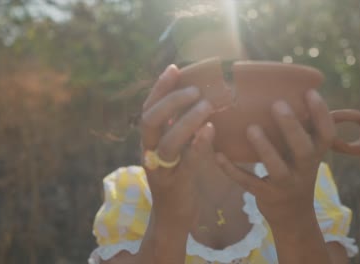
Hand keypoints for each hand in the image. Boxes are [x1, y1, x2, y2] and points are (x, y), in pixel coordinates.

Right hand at [140, 64, 214, 228]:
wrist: (172, 217)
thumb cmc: (178, 178)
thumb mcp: (173, 151)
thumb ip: (177, 129)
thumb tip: (192, 100)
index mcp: (148, 141)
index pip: (148, 109)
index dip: (159, 88)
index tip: (174, 69)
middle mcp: (149, 153)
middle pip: (150, 121)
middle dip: (171, 101)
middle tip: (195, 91)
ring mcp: (161, 170)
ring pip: (167, 142)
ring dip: (187, 120)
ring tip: (207, 106)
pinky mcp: (177, 184)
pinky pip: (186, 162)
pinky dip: (198, 144)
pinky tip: (211, 130)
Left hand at [216, 90, 335, 226]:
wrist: (292, 214)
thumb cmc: (295, 170)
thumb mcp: (304, 152)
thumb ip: (301, 129)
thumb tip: (288, 89)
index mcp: (315, 154)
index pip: (326, 134)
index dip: (321, 114)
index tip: (309, 92)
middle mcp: (304, 170)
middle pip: (304, 149)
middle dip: (291, 127)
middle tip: (277, 104)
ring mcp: (286, 184)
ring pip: (277, 168)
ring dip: (265, 148)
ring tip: (251, 128)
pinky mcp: (266, 196)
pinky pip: (248, 183)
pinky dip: (233, 170)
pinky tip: (219, 155)